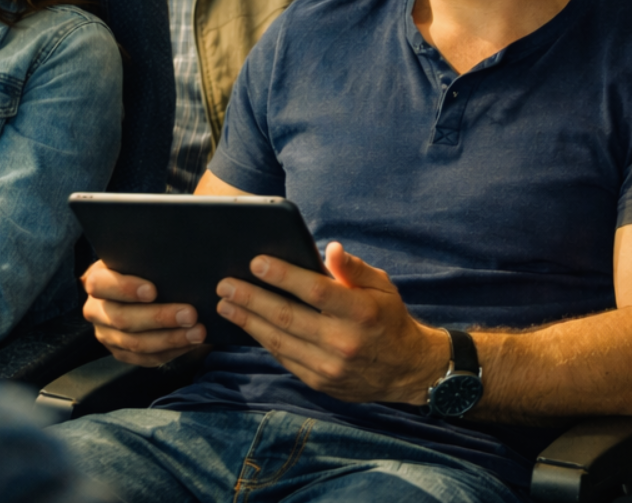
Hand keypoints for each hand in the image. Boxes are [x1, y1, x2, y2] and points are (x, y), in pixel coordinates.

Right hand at [80, 259, 208, 366]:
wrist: (135, 290)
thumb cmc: (142, 270)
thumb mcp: (138, 260)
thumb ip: (148, 261)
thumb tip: (178, 261)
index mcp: (96, 281)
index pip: (102, 285)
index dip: (125, 288)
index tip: (153, 290)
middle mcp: (96, 310)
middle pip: (123, 319)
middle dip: (160, 318)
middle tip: (190, 314)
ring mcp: (106, 335)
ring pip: (136, 343)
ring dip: (171, 339)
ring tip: (198, 332)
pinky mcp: (120, 352)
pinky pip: (145, 358)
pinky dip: (171, 352)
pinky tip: (190, 343)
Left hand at [215, 242, 446, 404]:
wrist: (406, 370)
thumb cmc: (389, 319)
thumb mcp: (382, 286)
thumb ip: (353, 267)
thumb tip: (328, 249)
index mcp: (361, 312)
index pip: (315, 291)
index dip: (283, 275)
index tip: (256, 262)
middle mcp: (344, 341)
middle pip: (288, 316)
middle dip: (251, 299)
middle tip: (225, 284)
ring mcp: (329, 366)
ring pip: (279, 340)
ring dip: (248, 321)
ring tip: (225, 305)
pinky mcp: (319, 382)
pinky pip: (284, 358)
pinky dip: (263, 340)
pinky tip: (247, 325)